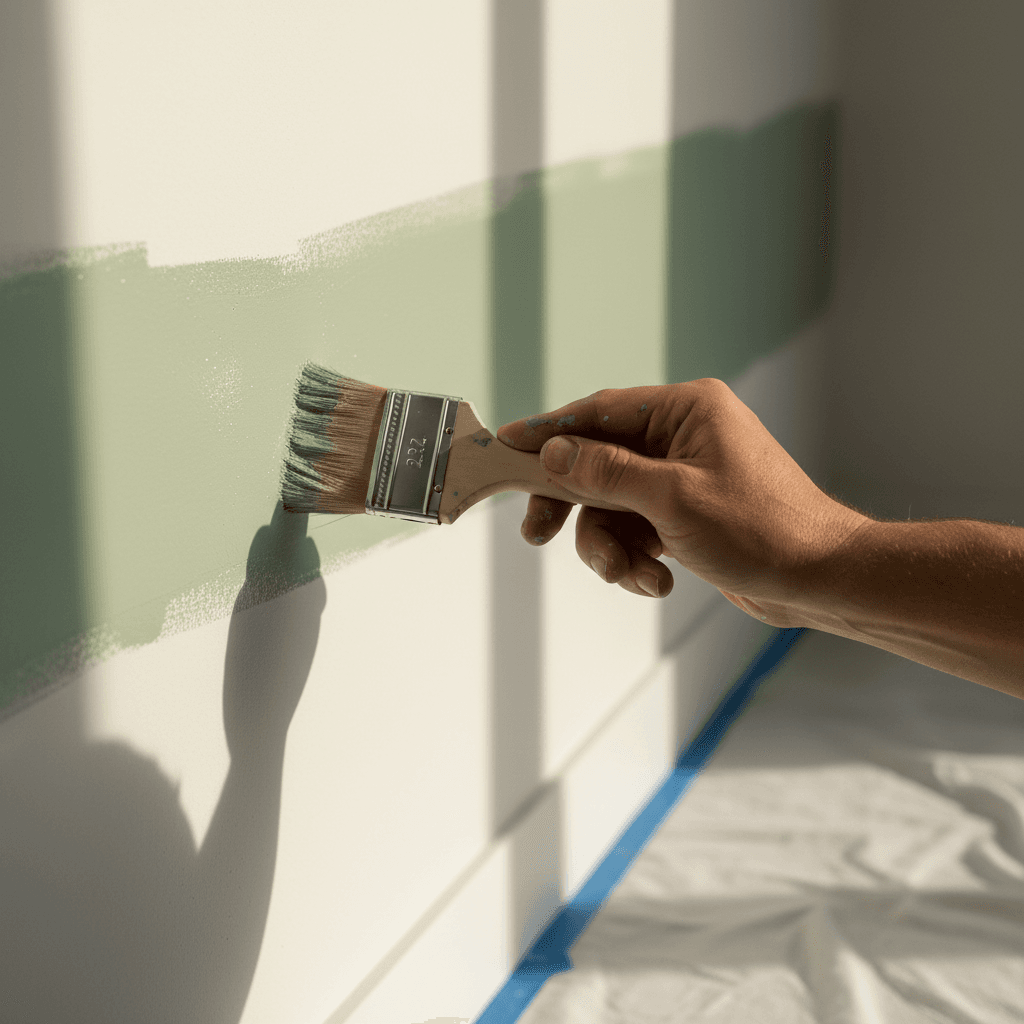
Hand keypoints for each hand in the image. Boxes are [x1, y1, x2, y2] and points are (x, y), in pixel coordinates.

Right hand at [497, 378, 870, 620]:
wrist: (819, 580)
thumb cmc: (762, 530)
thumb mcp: (672, 500)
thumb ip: (606, 473)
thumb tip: (553, 452)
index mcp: (686, 410)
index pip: (599, 412)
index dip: (549, 431)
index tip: (505, 446)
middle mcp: (682, 436)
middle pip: (598, 462)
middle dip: (574, 505)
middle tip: (537, 533)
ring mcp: (683, 476)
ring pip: (612, 505)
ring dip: (610, 546)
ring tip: (632, 575)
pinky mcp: (685, 512)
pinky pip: (635, 528)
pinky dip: (635, 558)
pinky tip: (658, 581)